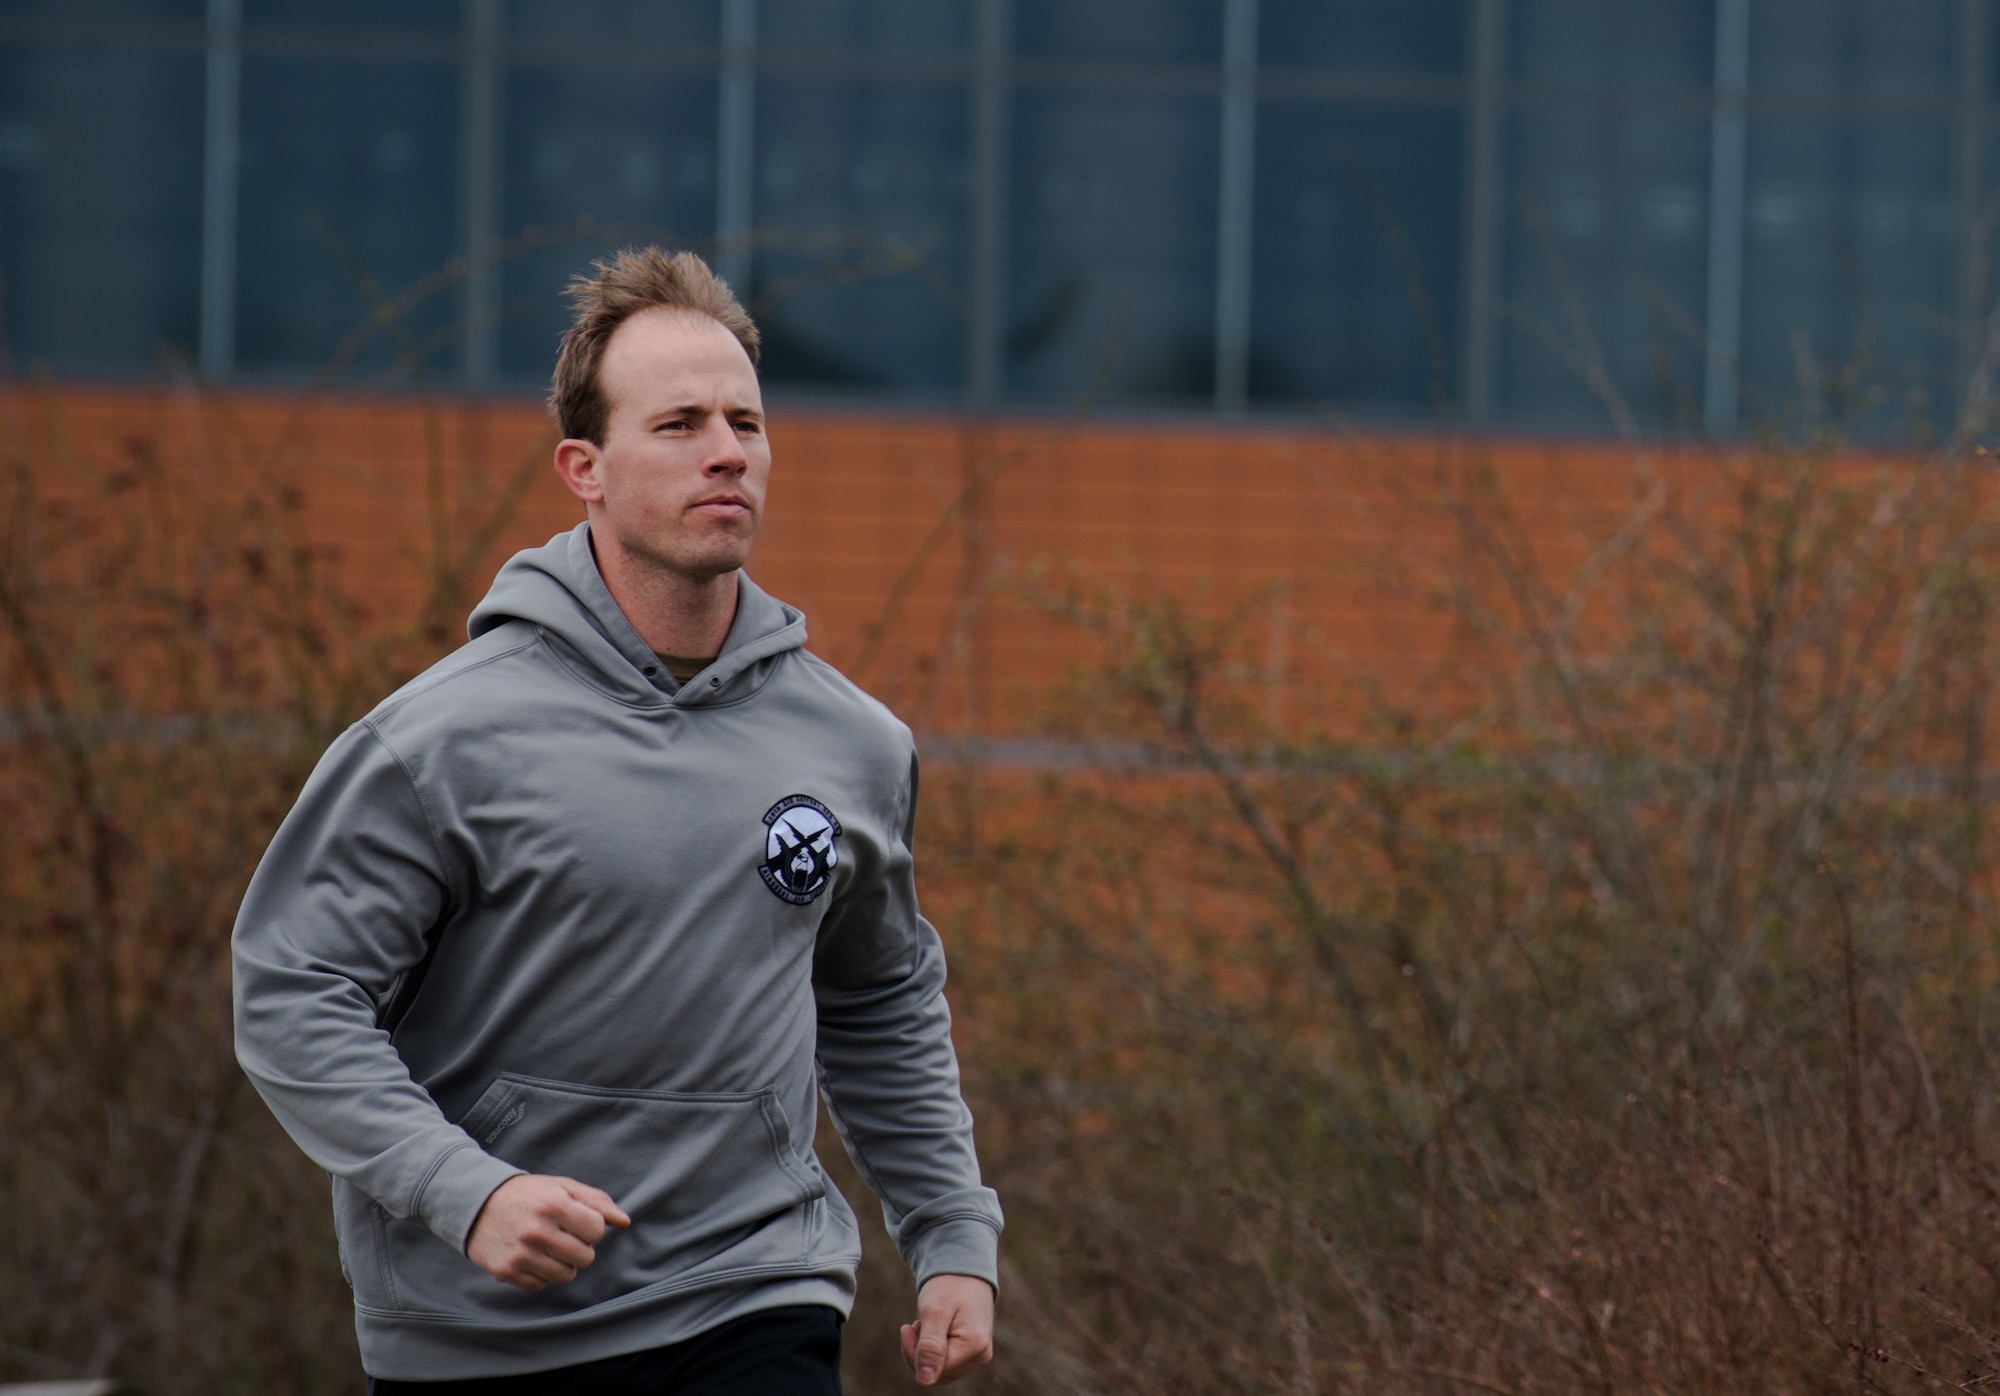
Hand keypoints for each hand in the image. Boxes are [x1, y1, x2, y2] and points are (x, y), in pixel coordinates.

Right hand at [465, 1173, 630, 1290]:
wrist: (476, 1204)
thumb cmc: (526, 1195)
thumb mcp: (561, 1187)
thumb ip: (597, 1201)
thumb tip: (625, 1221)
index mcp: (554, 1205)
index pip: (597, 1230)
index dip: (591, 1227)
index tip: (577, 1221)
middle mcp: (537, 1231)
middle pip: (585, 1257)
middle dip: (579, 1247)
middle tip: (562, 1235)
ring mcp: (521, 1254)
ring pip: (566, 1275)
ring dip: (562, 1263)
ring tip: (548, 1246)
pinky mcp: (507, 1272)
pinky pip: (541, 1285)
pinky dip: (541, 1274)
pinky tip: (531, 1256)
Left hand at [900, 1273, 994, 1385]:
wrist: (965, 1268)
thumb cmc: (949, 1286)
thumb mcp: (934, 1312)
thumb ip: (930, 1348)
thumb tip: (925, 1381)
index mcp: (974, 1346)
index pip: (933, 1371)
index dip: (913, 1352)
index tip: (907, 1326)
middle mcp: (981, 1355)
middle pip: (937, 1374)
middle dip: (918, 1352)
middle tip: (915, 1323)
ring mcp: (978, 1354)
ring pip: (940, 1370)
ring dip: (925, 1350)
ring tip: (926, 1324)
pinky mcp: (973, 1351)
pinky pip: (946, 1362)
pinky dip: (934, 1348)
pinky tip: (934, 1329)